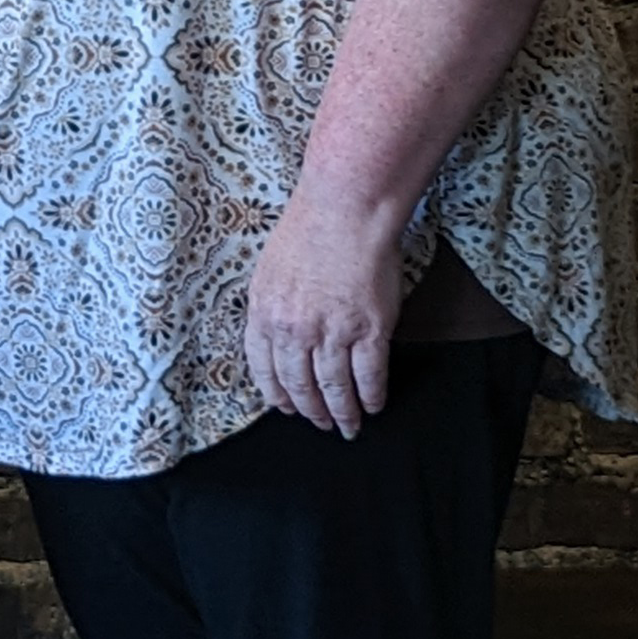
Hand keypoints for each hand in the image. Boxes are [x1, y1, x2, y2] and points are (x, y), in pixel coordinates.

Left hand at [246, 186, 402, 439]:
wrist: (344, 213)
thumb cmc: (306, 232)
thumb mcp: (269, 273)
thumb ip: (271, 309)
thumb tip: (276, 338)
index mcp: (264, 314)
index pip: (264, 369)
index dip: (276, 394)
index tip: (285, 408)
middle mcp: (294, 330)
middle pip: (299, 385)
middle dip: (311, 411)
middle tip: (321, 424)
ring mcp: (332, 333)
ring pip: (335, 388)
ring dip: (343, 412)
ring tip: (348, 425)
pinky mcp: (370, 331)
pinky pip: (370, 376)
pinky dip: (372, 396)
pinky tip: (373, 405)